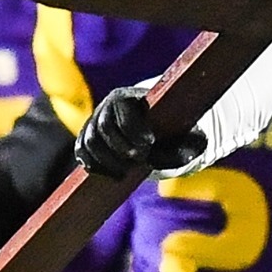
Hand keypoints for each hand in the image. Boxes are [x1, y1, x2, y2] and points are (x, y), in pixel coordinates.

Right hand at [74, 87, 205, 178]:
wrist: (160, 131)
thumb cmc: (177, 131)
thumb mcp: (190, 137)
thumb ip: (190, 146)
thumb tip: (185, 158)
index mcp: (133, 97)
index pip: (122, 107)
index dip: (133, 128)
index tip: (149, 143)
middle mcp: (109, 106)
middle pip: (103, 128)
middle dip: (120, 149)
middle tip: (138, 161)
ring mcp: (97, 121)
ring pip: (90, 141)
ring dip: (106, 161)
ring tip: (126, 172)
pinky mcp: (90, 136)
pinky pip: (81, 150)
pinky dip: (92, 164)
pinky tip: (110, 174)